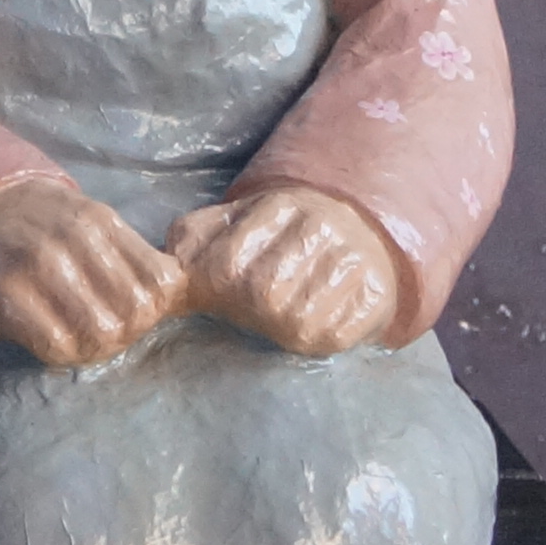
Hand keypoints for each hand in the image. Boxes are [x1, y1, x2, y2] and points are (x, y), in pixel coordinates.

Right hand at [0, 179, 181, 367]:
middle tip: (95, 331)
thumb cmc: (23, 224)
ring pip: (103, 334)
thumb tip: (167, 298)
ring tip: (68, 336)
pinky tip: (41, 339)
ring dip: (90, 347)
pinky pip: (58, 346)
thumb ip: (119, 253)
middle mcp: (76, 241)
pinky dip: (57, 353)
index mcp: (100, 221)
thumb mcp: (79, 220)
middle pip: (138, 315)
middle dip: (123, 333)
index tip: (127, 311)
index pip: (163, 283)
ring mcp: (40, 267)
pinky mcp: (7, 295)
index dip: (152, 309)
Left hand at [168, 188, 397, 357]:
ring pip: (297, 322)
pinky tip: (317, 319)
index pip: (227, 265)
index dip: (214, 290)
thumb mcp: (232, 223)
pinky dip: (317, 338)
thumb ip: (193, 238)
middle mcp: (320, 227)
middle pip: (263, 296)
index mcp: (277, 206)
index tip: (217, 292)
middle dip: (249, 311)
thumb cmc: (280, 239)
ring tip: (286, 313)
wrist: (360, 236)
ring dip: (282, 328)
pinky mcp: (376, 297)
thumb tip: (169, 264)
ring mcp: (352, 261)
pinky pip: (332, 337)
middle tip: (255, 308)